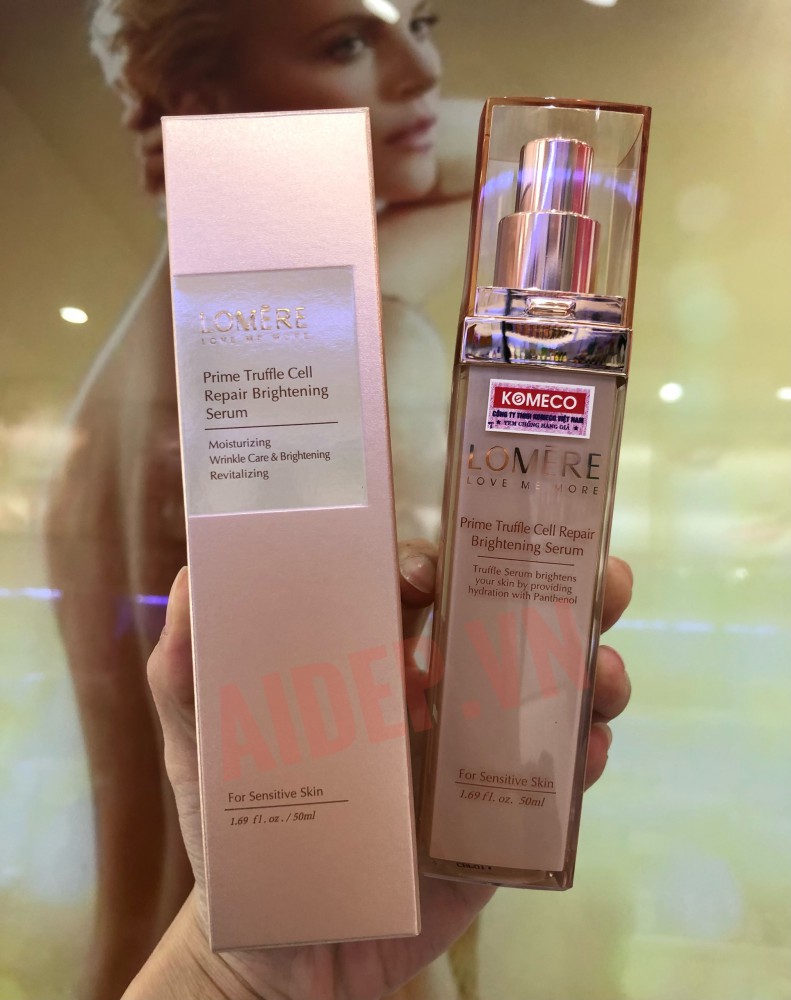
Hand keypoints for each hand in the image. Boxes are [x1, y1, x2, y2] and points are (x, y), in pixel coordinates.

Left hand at [144, 547, 631, 999]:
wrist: (285, 952)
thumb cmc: (243, 837)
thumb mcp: (203, 746)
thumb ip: (186, 670)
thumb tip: (192, 576)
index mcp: (376, 669)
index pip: (422, 598)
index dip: (440, 567)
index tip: (437, 566)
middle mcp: (435, 700)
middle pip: (508, 629)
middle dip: (559, 593)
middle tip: (598, 575)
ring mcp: (472, 758)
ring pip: (547, 696)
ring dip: (587, 670)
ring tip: (602, 668)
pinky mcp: (497, 822)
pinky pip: (553, 781)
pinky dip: (581, 755)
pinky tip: (589, 744)